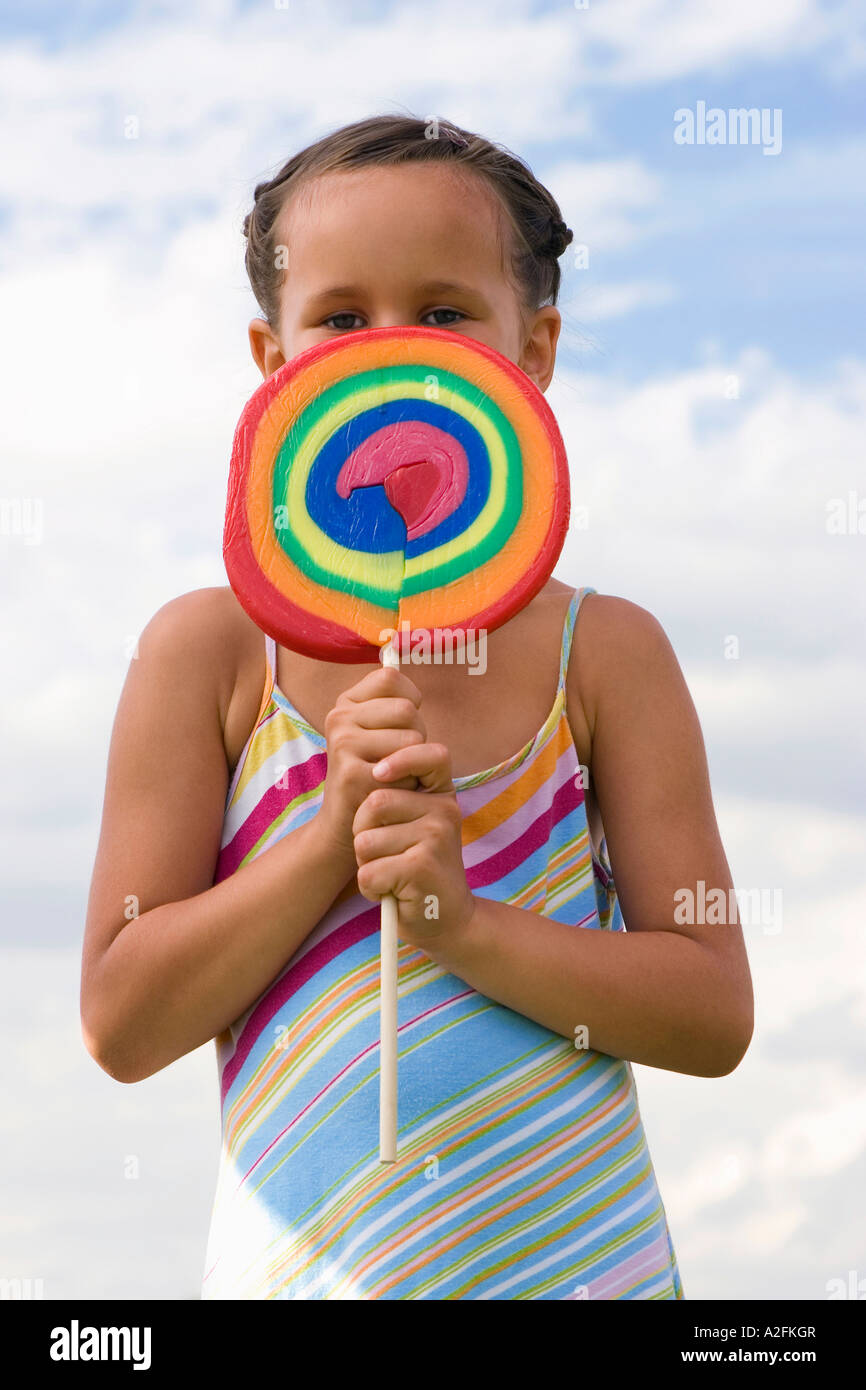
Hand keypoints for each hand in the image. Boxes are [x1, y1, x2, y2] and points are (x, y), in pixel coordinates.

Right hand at [317, 663, 425, 860]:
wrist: (349, 828)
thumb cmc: (378, 778)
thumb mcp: (384, 735)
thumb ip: (393, 700)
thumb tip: (396, 644)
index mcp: (346, 703)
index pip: (391, 678)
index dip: (410, 701)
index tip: (401, 727)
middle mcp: (338, 717)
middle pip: (406, 709)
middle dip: (416, 737)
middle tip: (399, 762)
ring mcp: (342, 742)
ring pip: (410, 735)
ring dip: (414, 761)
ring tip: (396, 777)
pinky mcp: (351, 770)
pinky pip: (405, 761)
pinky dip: (409, 779)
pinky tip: (391, 790)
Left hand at [352, 738, 476, 947]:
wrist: (446, 918)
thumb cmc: (418, 867)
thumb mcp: (417, 824)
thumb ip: (398, 796)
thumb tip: (368, 765)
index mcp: (443, 796)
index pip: (432, 755)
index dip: (401, 758)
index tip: (379, 773)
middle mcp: (445, 812)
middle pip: (374, 803)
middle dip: (362, 833)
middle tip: (383, 854)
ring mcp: (436, 838)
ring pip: (365, 841)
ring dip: (366, 865)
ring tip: (390, 874)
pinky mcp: (421, 868)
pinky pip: (368, 871)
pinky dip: (370, 888)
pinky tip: (392, 893)